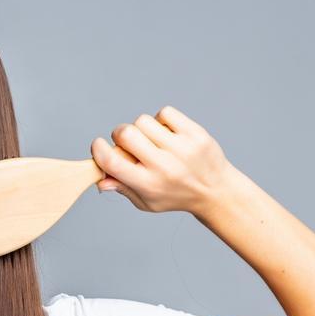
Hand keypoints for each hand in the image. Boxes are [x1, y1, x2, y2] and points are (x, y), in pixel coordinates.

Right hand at [91, 105, 237, 214]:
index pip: (112, 162)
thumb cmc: (176, 196)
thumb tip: (100, 179)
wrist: (216, 191)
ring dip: (141, 128)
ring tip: (152, 140)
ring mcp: (181, 148)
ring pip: (143, 121)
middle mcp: (164, 165)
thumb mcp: (146, 202)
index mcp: (148, 184)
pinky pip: (165, 113)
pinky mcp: (195, 133)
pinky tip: (167, 133)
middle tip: (127, 143)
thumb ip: (122, 188)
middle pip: (125, 134)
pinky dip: (161, 120)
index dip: (98, 149)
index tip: (98, 145)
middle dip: (119, 134)